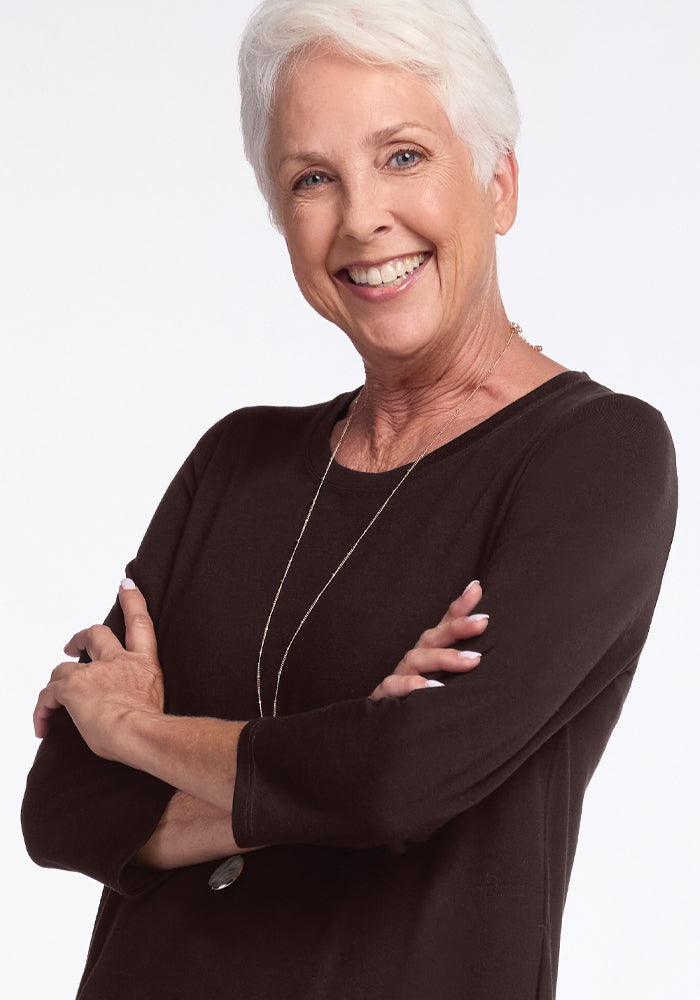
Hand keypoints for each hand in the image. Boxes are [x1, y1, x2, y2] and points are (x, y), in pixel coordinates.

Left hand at [33, 580, 163, 762]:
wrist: (142, 733)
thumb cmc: (151, 730)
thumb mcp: (155, 707)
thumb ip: (141, 700)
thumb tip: (134, 713)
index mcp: (144, 665)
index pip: (140, 624)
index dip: (133, 601)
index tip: (126, 586)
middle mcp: (120, 661)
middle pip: (96, 634)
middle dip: (81, 638)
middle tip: (71, 646)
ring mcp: (95, 671)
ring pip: (64, 669)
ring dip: (56, 682)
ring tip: (51, 702)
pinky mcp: (73, 686)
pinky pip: (48, 696)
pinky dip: (42, 710)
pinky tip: (41, 726)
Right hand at [369, 580, 487, 699]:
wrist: (383, 745)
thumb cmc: (421, 711)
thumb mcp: (447, 689)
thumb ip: (464, 667)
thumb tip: (495, 648)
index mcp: (428, 657)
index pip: (444, 627)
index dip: (459, 608)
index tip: (477, 587)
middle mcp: (412, 663)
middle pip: (431, 637)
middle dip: (457, 627)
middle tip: (484, 621)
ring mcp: (397, 679)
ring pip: (416, 659)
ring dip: (444, 658)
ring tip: (473, 662)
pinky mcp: (384, 699)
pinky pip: (395, 687)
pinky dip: (414, 686)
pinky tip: (434, 689)